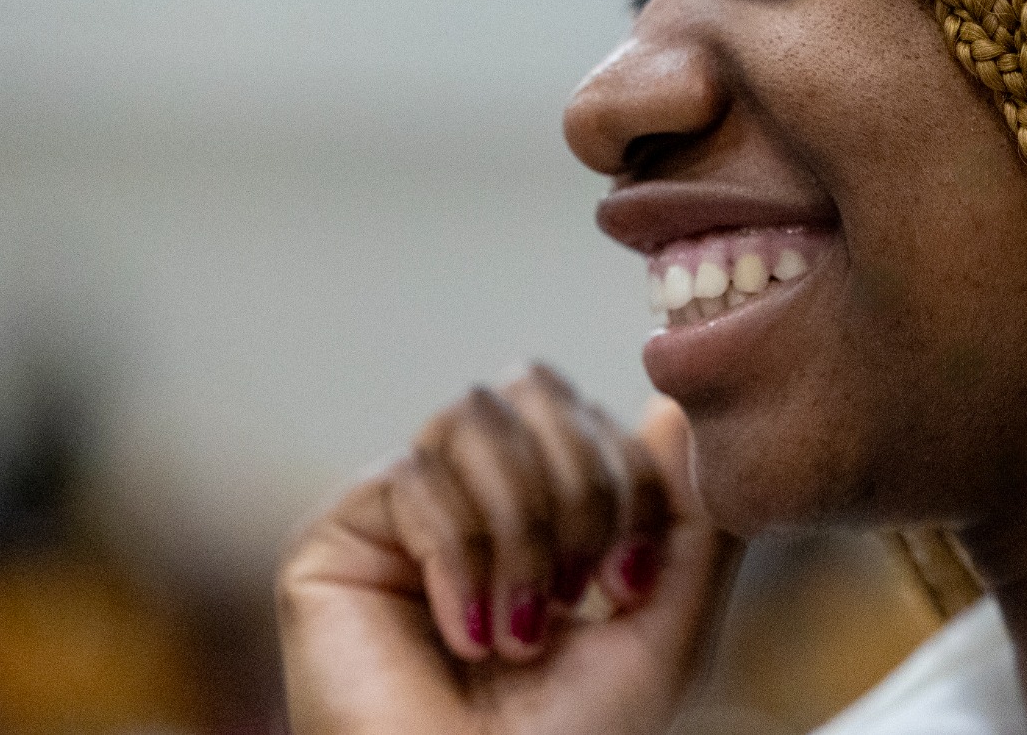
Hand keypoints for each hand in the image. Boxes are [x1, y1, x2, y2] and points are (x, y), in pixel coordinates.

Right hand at [277, 365, 738, 734]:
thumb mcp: (666, 628)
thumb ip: (690, 518)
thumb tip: (674, 404)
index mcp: (546, 506)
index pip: (593, 413)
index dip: (628, 481)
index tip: (630, 586)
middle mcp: (472, 494)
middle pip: (533, 388)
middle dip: (578, 491)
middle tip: (578, 597)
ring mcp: (404, 512)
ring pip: (475, 418)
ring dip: (520, 531)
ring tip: (520, 632)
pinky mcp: (337, 537)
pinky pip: (414, 477)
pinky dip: (460, 560)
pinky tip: (467, 638)